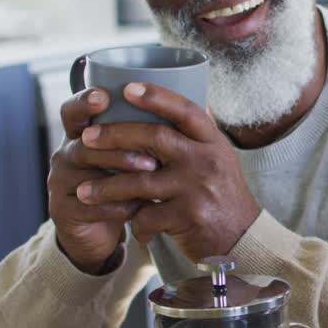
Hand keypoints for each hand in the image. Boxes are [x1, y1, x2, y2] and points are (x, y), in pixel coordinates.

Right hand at [48, 89, 158, 273]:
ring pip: (89, 172)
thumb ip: (153, 133)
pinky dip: (117, 206)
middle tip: (150, 150)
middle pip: (85, 140)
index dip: (85, 101)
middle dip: (119, 142)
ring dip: (122, 170)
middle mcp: (68, 152)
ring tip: (151, 172)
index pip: (75, 111)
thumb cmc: (125, 184)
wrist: (100, 230)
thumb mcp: (135, 156)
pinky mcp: (63, 210)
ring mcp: (61, 181)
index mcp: (84, 133)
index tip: (104, 96)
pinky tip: (138, 208)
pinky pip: (89, 206)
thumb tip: (202, 107)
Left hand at [72, 83, 261, 260]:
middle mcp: (207, 160)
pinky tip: (130, 226)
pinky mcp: (188, 216)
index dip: (157, 97)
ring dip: (107, 187)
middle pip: (155, 137)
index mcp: (213, 142)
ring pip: (140, 181)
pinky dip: (134, 222)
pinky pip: (146, 216)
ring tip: (84, 191)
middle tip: (86, 137)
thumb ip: (198, 135)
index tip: (127, 88)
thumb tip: (176, 98)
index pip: (185, 110)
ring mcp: (197, 188)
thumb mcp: (220, 159)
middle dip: (114, 135)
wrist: (243, 238)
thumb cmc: (224, 195)